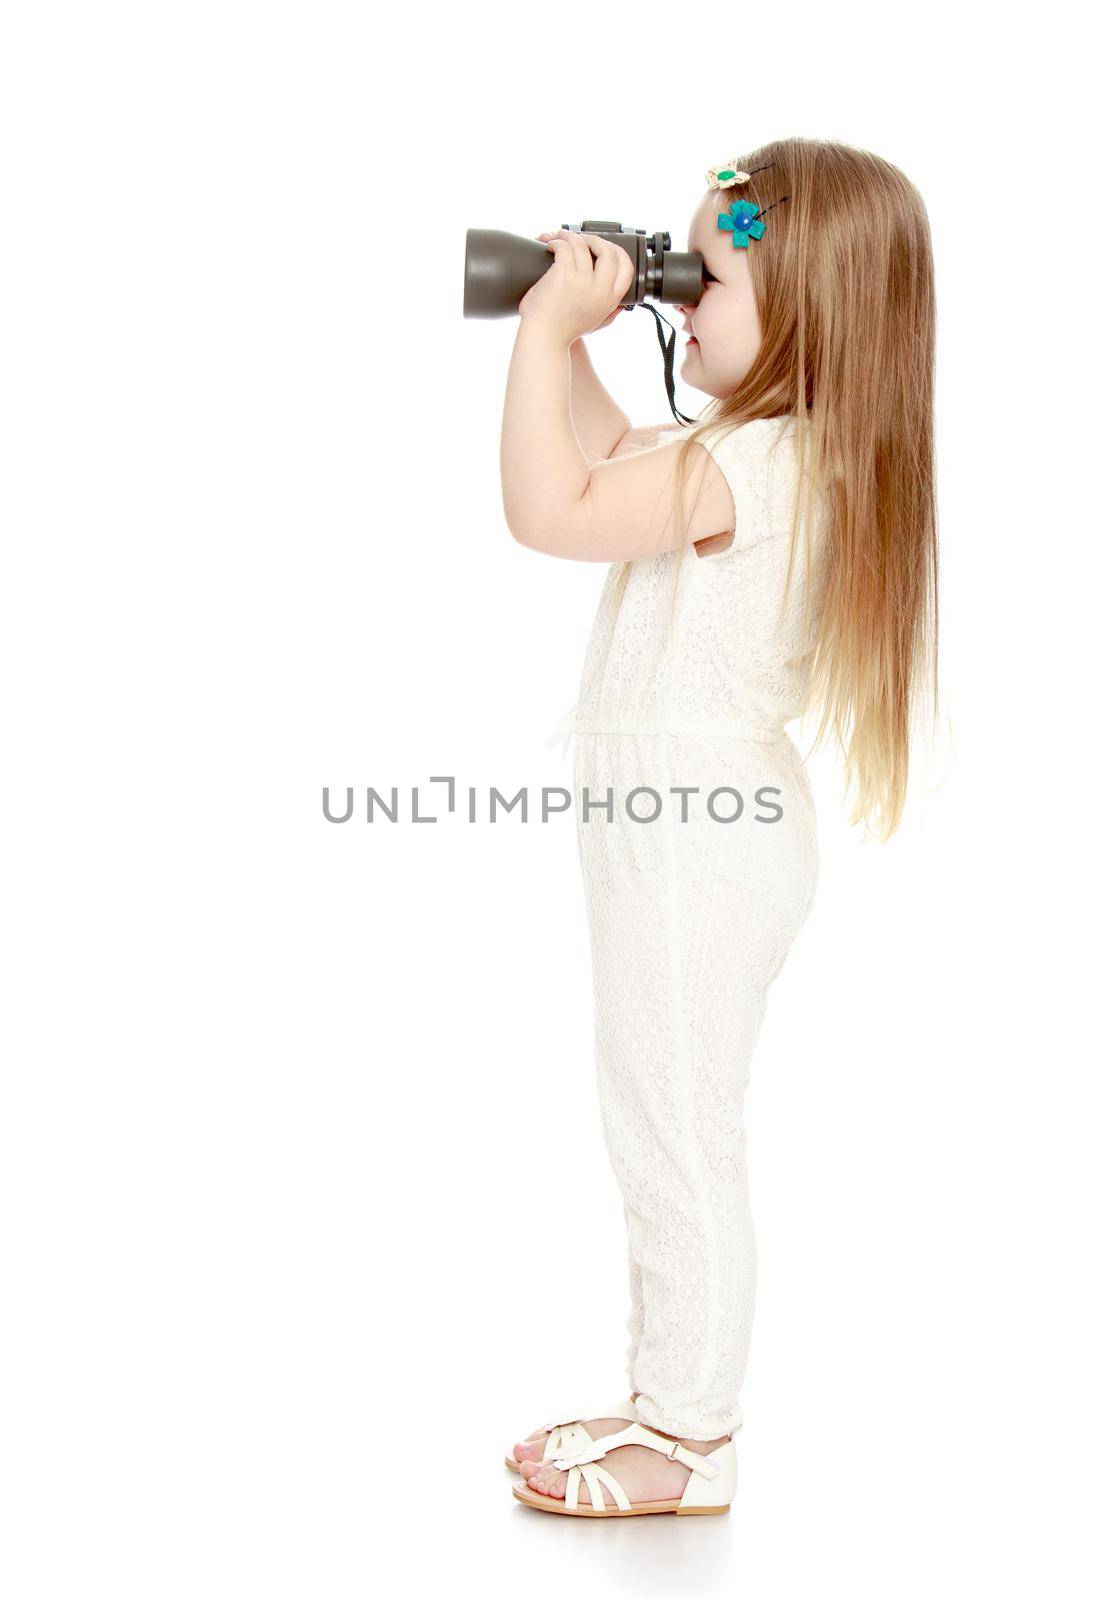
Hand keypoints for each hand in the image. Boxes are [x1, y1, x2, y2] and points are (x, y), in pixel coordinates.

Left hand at [518, 230, 633, 345]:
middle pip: (608, 251)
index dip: (618, 252)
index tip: (606, 246)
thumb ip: (610, 315)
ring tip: (559, 237)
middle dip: (595, 239)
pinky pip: (565, 247)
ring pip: (582, 244)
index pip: (627, 268)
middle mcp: (600, 289)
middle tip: (581, 240)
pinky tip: (550, 245)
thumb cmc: (562, 333)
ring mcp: (583, 280)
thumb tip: (622, 306)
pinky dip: (557, 242)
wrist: (544, 339)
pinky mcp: (564, 274)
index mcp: (610, 300)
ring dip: (570, 235)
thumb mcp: (594, 324)